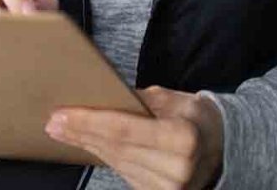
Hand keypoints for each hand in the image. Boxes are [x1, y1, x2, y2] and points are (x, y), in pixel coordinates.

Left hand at [46, 86, 224, 189]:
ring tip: (62, 131)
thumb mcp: (176, 99)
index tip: (62, 114)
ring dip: (87, 145)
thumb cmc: (196, 117)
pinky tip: (85, 143)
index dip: (90, 122)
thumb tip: (103, 96)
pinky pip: (122, 171)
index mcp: (182, 138)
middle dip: (81, 133)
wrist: (222, 149)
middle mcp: (176, 168)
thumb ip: (142, 101)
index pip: (124, 130)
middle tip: (53, 122)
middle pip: (116, 148)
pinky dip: (102, 155)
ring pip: (116, 162)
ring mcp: (167, 187)